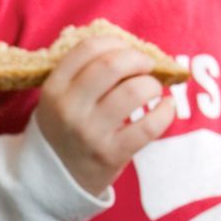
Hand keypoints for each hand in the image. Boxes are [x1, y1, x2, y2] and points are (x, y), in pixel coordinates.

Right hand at [32, 36, 176, 195]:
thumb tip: (129, 46)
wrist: (54, 178)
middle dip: (138, 59)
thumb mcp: (59, 97)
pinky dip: (166, 111)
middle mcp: (70, 108)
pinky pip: (150, 125)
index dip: (115, 42)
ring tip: (151, 89)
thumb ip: (83, 71)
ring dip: (151, 84)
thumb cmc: (65, 127)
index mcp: (54, 88)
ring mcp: (90, 133)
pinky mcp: (112, 154)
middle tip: (145, 66)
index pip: (88, 48)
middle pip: (112, 65)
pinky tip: (166, 107)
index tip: (125, 50)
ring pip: (133, 91)